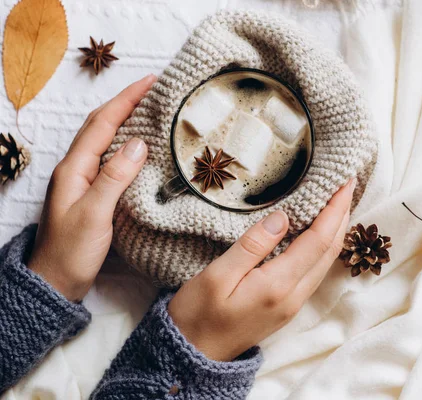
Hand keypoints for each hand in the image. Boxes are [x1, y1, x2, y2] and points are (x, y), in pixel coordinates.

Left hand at [28, 74, 156, 301]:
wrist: (55, 281)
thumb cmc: (72, 252)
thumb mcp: (94, 214)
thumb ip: (114, 177)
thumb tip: (138, 142)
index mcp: (74, 168)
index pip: (102, 124)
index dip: (126, 100)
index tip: (150, 82)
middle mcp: (76, 168)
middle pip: (100, 125)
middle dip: (125, 102)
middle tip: (153, 89)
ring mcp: (83, 180)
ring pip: (105, 139)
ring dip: (125, 119)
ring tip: (150, 109)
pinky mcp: (93, 192)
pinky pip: (111, 158)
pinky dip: (126, 144)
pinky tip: (141, 146)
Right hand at [168, 179, 355, 360]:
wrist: (192, 357)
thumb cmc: (196, 316)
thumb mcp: (216, 276)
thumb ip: (251, 246)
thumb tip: (283, 218)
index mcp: (278, 286)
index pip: (318, 241)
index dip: (334, 210)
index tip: (345, 183)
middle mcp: (293, 297)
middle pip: (329, 252)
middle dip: (341, 216)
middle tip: (347, 186)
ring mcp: (292, 305)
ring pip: (325, 263)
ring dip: (335, 232)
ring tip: (337, 204)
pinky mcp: (286, 307)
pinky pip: (314, 272)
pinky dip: (323, 247)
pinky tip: (318, 234)